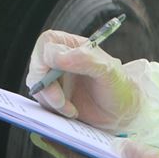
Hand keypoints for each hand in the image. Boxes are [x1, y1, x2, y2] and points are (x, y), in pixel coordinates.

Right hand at [26, 29, 140, 129]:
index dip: (46, 57)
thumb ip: (85, 59)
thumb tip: (58, 57)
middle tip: (61, 101)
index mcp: (72, 46)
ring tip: (72, 110)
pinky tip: (70, 112)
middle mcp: (59, 60)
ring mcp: (54, 80)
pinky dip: (53, 110)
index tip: (55, 75)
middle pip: (36, 65)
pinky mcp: (52, 98)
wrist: (122, 115)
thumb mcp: (109, 71)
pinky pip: (41, 102)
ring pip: (37, 86)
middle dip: (46, 86)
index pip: (47, 43)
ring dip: (51, 101)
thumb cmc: (119, 88)